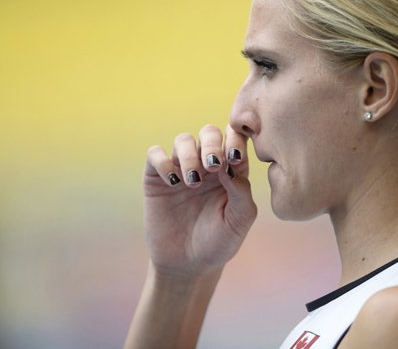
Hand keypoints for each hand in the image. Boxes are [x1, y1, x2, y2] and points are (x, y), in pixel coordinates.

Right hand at [142, 124, 255, 276]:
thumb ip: (242, 191)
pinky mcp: (157, 178)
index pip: (235, 138)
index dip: (236, 139)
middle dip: (212, 144)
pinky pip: (155, 154)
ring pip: (183, 140)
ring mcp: (180, 169)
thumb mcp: (239, 220)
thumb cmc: (219, 241)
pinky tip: (173, 182)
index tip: (234, 158)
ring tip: (193, 182)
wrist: (188, 265)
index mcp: (231, 169)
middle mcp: (206, 164)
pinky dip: (163, 162)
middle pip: (209, 132)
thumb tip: (231, 166)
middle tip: (213, 166)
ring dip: (189, 156)